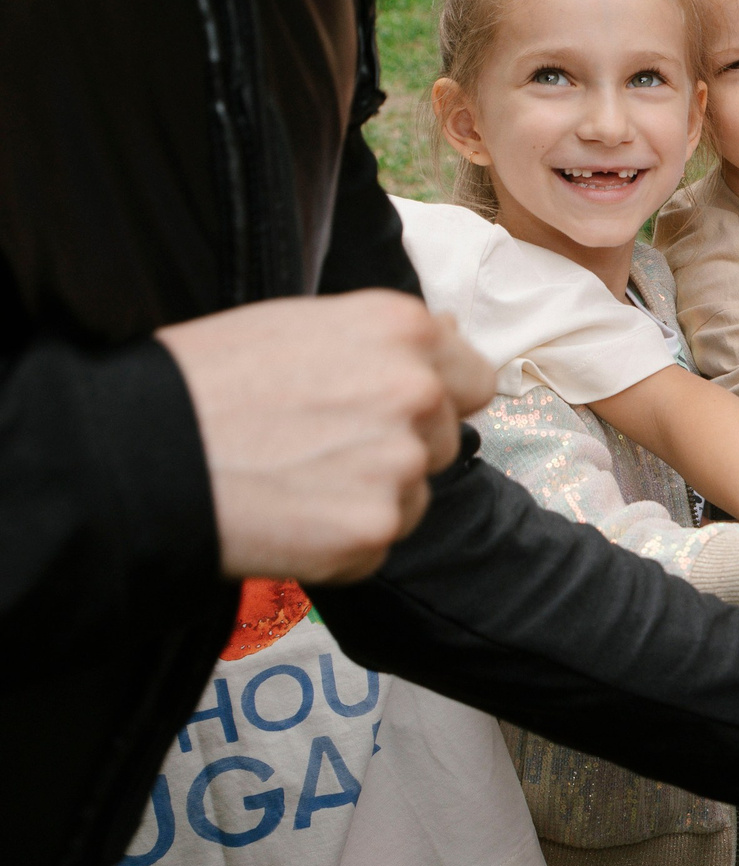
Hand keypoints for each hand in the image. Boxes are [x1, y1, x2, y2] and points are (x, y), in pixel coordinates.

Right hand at [158, 293, 496, 582]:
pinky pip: (379, 540)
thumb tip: (447, 336)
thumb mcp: (298, 324)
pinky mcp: (374, 529)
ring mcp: (400, 464)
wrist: (138, 451)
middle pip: (446, 437)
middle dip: (399, 446)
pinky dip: (341, 539)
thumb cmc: (203, 380)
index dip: (437, 396)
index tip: (397, 410)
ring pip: (416, 491)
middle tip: (320, 446)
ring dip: (371, 494)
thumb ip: (383, 338)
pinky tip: (286, 515)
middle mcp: (416, 391)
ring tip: (294, 478)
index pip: (473, 375)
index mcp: (400, 328)